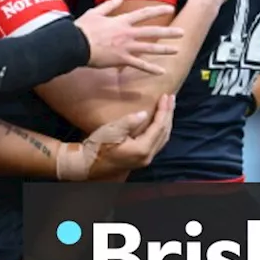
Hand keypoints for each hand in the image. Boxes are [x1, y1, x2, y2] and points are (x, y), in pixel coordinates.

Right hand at [57, 94, 174, 180]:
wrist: (88, 163)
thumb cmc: (98, 146)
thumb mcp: (113, 130)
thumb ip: (130, 121)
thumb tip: (145, 113)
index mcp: (142, 149)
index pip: (159, 126)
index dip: (164, 110)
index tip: (166, 96)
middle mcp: (147, 156)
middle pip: (164, 132)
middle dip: (169, 114)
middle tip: (171, 98)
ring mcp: (145, 159)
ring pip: (162, 138)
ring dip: (166, 122)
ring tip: (168, 107)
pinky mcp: (140, 159)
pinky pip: (157, 142)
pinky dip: (161, 130)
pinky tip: (159, 122)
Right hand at [73, 0, 182, 74]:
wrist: (75, 44)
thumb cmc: (83, 28)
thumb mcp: (96, 12)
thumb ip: (110, 5)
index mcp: (121, 21)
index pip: (144, 13)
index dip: (158, 10)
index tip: (171, 8)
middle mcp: (127, 33)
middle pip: (152, 32)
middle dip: (168, 33)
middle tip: (182, 33)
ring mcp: (126, 47)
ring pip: (149, 48)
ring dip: (164, 49)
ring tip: (177, 50)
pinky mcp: (121, 60)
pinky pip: (139, 65)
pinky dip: (151, 68)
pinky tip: (161, 71)